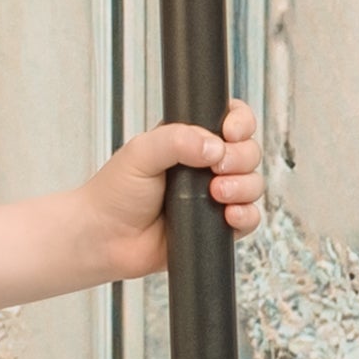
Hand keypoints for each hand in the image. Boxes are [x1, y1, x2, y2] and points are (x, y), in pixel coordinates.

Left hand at [80, 98, 265, 282]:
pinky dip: (246, 216)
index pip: (232, 120)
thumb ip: (177, 140)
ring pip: (253, 184)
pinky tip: (228, 215)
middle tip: (216, 168)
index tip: (229, 132)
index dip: (240, 123)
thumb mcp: (141, 151)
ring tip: (216, 194)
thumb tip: (216, 147)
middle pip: (249, 152)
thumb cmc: (115, 192)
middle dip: (241, 158)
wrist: (104, 237)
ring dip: (243, 187)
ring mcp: (214, 197)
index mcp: (190, 140)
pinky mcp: (217, 227)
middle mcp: (206, 166)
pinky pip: (249, 219)